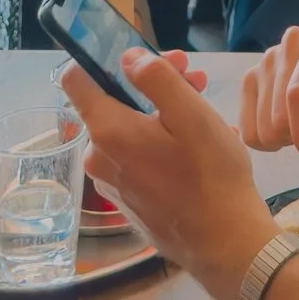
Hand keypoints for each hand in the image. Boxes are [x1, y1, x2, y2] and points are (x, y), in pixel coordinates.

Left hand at [60, 46, 273, 297]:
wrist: (223, 245)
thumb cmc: (211, 176)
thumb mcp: (192, 116)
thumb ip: (157, 78)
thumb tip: (127, 58)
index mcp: (108, 133)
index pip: (75, 79)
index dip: (103, 57)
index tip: (142, 54)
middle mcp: (98, 158)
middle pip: (112, 101)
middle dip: (150, 82)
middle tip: (195, 77)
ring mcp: (111, 182)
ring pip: (126, 128)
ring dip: (158, 109)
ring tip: (202, 104)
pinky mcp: (126, 200)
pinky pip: (133, 155)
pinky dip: (156, 139)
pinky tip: (192, 140)